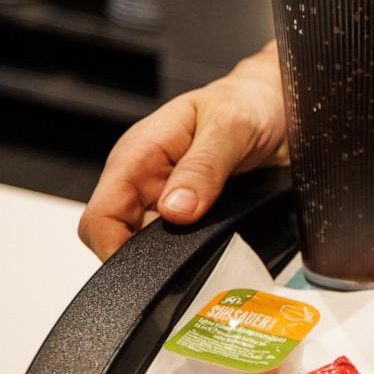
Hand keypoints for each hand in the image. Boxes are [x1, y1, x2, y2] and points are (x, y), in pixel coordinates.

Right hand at [79, 43, 286, 259]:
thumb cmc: (247, 104)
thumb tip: (175, 210)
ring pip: (146, 246)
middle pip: (117, 238)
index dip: (113, 249)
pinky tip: (213, 250)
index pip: (99, 215)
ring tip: (206, 254)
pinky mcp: (189, 212)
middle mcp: (145, 180)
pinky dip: (191, 253)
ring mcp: (165, 198)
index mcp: (139, 154)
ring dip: (171, 258)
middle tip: (186, 266)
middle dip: (144, 260)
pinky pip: (177, 243)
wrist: (274, 105)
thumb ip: (203, 168)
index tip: (150, 269)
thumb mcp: (230, 127)